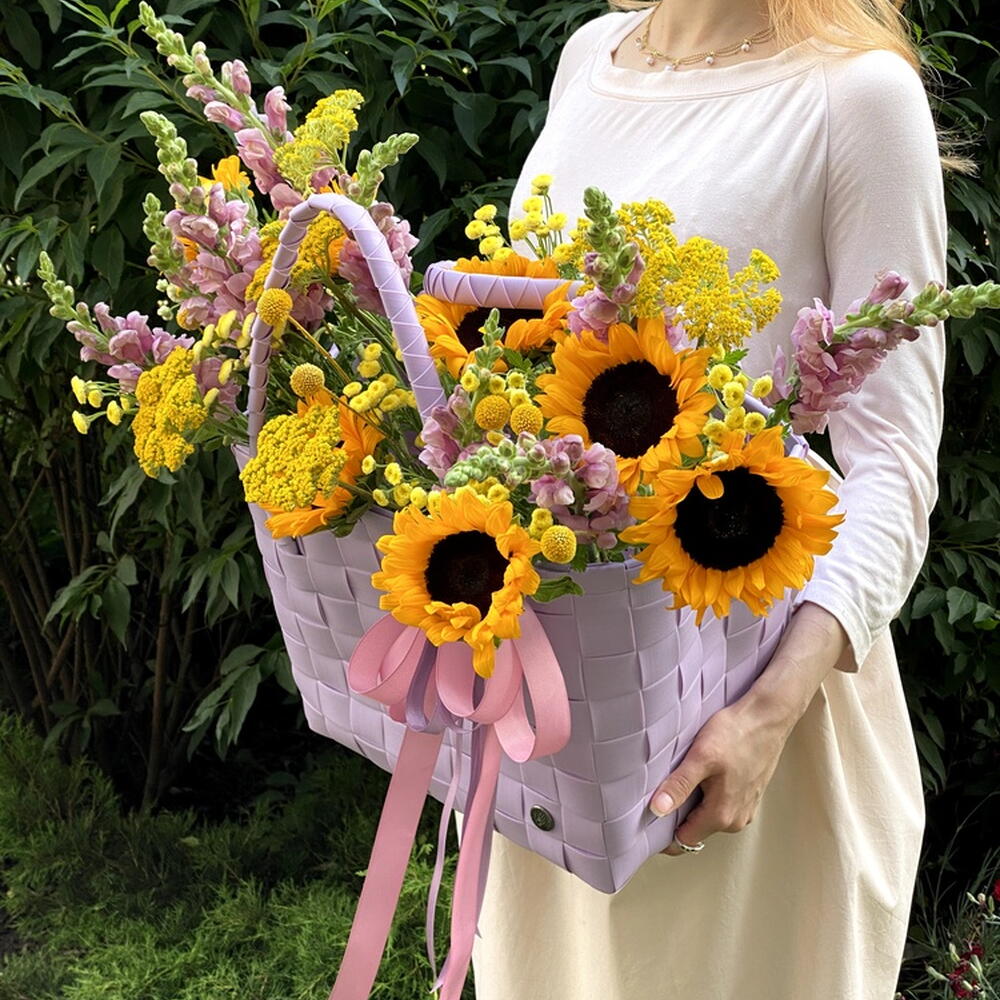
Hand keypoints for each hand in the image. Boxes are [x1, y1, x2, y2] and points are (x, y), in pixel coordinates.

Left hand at [651, 602, 849, 855]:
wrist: (768, 716)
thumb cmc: (734, 734)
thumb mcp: (701, 757)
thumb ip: (679, 785)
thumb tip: (656, 811)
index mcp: (721, 816)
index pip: (684, 840)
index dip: (662, 835)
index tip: (643, 820)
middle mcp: (736, 821)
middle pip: (696, 829)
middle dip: (675, 817)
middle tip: (654, 794)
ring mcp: (745, 809)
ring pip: (708, 817)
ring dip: (691, 805)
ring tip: (674, 781)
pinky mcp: (750, 795)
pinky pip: (721, 805)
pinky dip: (706, 796)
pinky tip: (698, 775)